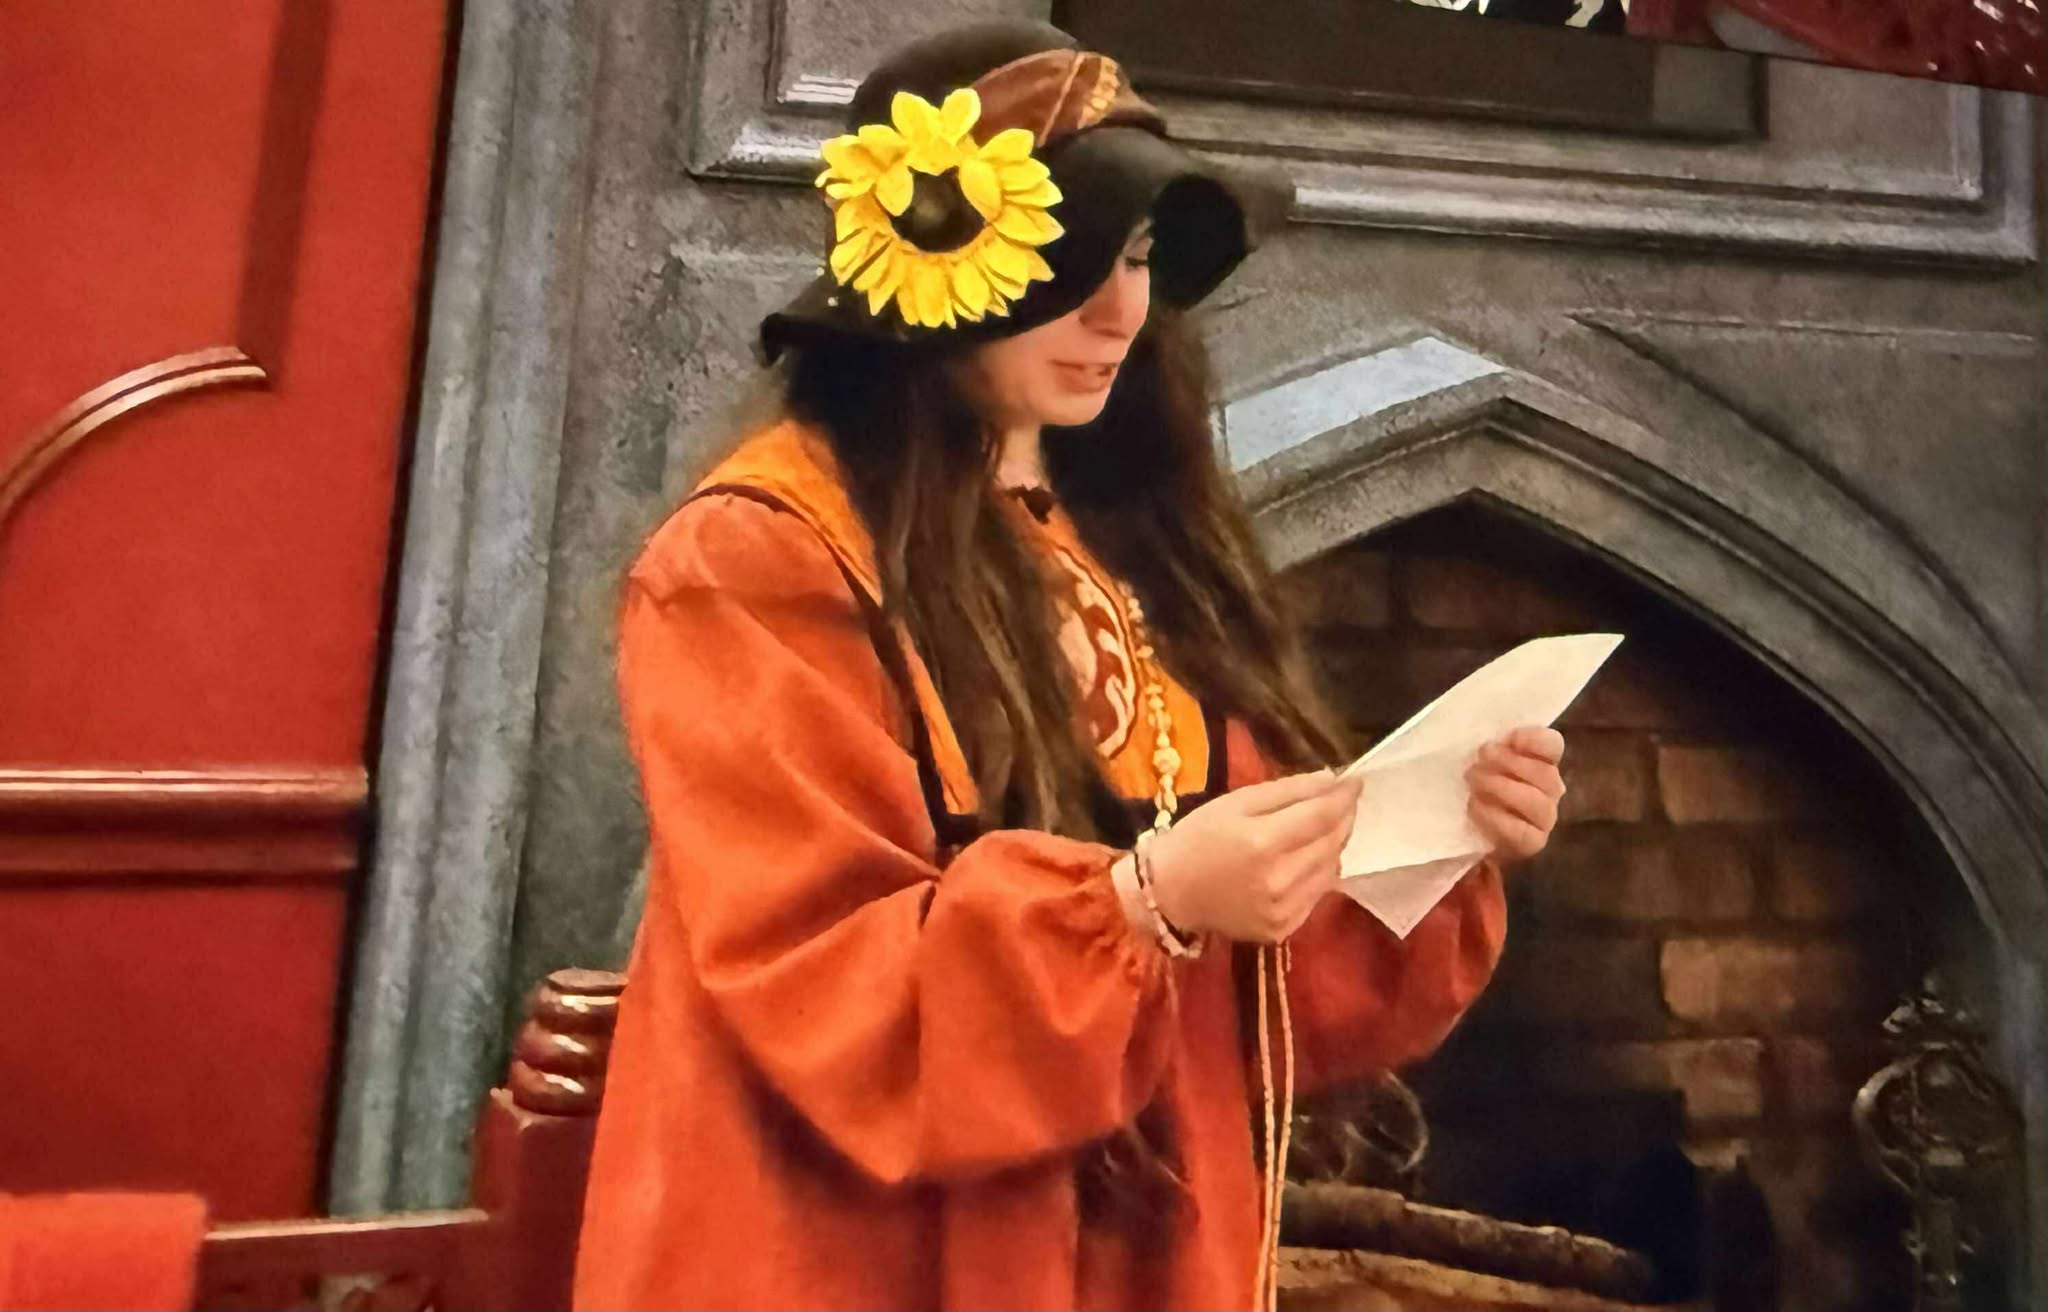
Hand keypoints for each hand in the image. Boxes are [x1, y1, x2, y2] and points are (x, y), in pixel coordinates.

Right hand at [1147, 768, 1364, 944]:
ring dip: (1333, 846)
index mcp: (1263, 842)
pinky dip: (1318, 874)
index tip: (1354, 781)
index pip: (1323, 815)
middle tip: (1341, 801)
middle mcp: (1279, 880)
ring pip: (1332, 870)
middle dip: (1343, 818)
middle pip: (1333, 843)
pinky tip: (1302, 862)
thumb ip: (1288, 790)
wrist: (1169, 893)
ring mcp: (1283, 910)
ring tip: (1320, 830)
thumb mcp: (1236, 802)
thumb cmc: (1198, 838)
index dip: (1344, 796)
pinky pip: (1317, 895)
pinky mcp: (1282, 930)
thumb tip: (1332, 780)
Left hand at [1465, 726, 1565, 862]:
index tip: (1512, 737)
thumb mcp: (1485, 763)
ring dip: (1501, 788)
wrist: (1475, 833)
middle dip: (1510, 764)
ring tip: (1473, 782)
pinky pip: (1519, 831)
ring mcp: (1545, 819)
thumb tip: (1487, 744)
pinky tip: (1473, 806)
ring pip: (1536, 802)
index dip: (1535, 739)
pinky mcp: (1532, 842)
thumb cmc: (1482, 788)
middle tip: (1480, 759)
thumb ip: (1494, 750)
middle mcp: (1551, 790)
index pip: (1552, 746)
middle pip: (1545, 774)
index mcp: (1543, 763)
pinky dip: (1493, 816)